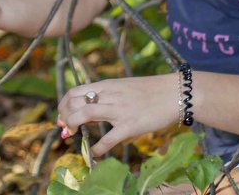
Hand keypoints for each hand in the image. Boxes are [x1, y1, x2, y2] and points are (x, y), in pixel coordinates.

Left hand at [56, 74, 178, 156]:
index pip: (75, 91)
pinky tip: (95, 153)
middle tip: (64, 127)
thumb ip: (107, 98)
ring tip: (72, 135)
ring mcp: (119, 110)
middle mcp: (109, 95)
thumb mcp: (124, 88)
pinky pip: (108, 139)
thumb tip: (89, 115)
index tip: (62, 116)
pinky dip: (97, 148)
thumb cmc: (151, 92)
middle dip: (64, 115)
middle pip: (74, 101)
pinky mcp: (130, 125)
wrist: (176, 93)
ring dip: (72, 124)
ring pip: (85, 114)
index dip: (64, 105)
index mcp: (107, 85)